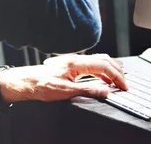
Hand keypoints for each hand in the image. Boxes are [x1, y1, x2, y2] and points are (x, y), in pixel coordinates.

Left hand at [0, 54, 126, 102]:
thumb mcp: (65, 92)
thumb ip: (87, 90)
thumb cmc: (40, 85)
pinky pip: (92, 64)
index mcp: (76, 63)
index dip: (116, 76)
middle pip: (104, 59)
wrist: (25, 82)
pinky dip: (102, 70)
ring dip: (111, 69)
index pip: (104, 66)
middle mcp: (76, 59)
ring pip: (98, 60)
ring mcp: (73, 61)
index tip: (123, 86)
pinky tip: (103, 78)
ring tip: (118, 80)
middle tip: (124, 84)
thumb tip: (105, 91)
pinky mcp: (71, 65)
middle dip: (117, 71)